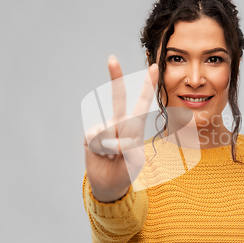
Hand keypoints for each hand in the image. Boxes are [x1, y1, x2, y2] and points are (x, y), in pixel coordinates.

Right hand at [83, 55, 158, 202]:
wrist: (108, 184)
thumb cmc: (126, 171)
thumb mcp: (134, 161)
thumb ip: (127, 147)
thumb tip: (111, 136)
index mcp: (135, 127)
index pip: (142, 103)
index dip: (148, 86)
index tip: (153, 67)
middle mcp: (119, 123)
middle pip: (117, 98)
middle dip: (115, 77)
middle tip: (112, 58)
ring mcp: (104, 128)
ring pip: (107, 131)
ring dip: (110, 149)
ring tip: (111, 157)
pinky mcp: (90, 135)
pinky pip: (95, 138)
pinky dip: (99, 150)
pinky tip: (101, 155)